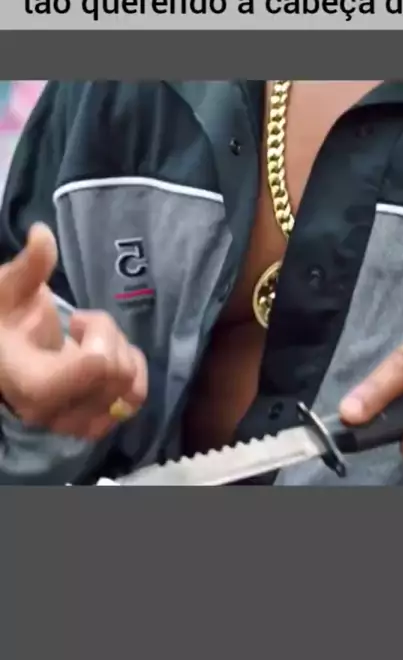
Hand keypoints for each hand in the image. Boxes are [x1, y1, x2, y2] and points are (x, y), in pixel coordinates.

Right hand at [0, 223, 147, 438]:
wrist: (0, 359)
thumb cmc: (1, 321)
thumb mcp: (7, 289)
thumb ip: (29, 266)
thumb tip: (41, 234)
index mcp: (32, 382)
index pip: (97, 366)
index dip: (100, 334)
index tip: (76, 319)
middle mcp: (54, 412)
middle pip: (119, 370)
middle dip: (110, 337)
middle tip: (81, 326)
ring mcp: (75, 424)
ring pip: (131, 388)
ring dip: (122, 357)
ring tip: (92, 345)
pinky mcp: (91, 426)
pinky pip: (132, 404)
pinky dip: (131, 377)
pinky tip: (108, 360)